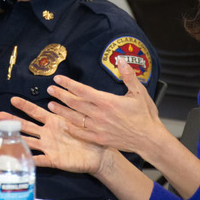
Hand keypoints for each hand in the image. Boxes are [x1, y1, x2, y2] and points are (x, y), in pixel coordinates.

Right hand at [0, 96, 107, 175]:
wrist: (98, 154)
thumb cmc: (89, 135)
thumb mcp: (80, 118)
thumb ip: (71, 108)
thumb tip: (66, 92)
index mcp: (53, 121)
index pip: (36, 112)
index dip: (24, 106)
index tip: (13, 99)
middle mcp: (48, 133)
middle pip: (27, 125)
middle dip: (13, 120)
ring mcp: (49, 147)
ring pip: (29, 141)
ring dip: (17, 138)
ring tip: (3, 135)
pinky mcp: (54, 159)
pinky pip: (40, 160)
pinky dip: (31, 159)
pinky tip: (21, 158)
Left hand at [47, 58, 166, 153]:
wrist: (149, 139)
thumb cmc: (145, 116)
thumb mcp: (139, 92)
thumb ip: (128, 75)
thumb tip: (120, 59)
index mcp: (107, 101)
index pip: (82, 90)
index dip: (68, 84)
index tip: (58, 79)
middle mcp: (100, 114)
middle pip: (75, 103)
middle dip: (61, 95)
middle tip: (50, 90)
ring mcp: (98, 128)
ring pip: (75, 118)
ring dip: (62, 111)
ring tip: (51, 105)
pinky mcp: (100, 139)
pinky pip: (82, 134)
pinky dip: (71, 129)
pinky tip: (64, 125)